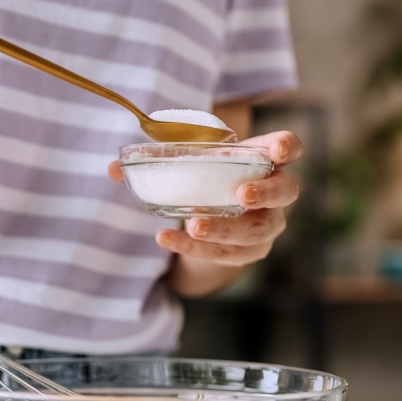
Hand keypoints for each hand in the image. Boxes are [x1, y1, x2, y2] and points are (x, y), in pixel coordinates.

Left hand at [108, 131, 302, 268]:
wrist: (214, 216)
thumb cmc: (208, 177)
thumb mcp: (189, 161)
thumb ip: (156, 160)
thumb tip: (112, 168)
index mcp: (266, 159)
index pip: (289, 146)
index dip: (288, 146)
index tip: (279, 149)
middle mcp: (276, 194)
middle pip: (286, 192)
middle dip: (266, 193)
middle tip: (241, 194)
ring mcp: (267, 225)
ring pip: (255, 231)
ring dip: (225, 228)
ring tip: (194, 224)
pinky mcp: (249, 252)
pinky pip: (227, 254)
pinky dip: (197, 248)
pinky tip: (168, 239)